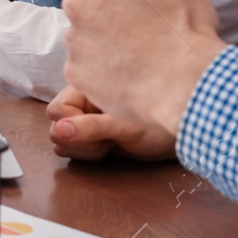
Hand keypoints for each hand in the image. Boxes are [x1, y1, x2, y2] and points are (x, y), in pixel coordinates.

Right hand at [46, 85, 175, 160]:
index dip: (73, 126)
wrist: (182, 129)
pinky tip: (110, 146)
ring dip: (85, 148)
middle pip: (55, 126)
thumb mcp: (126, 126)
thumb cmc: (160, 122)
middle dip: (80, 140)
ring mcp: (85, 117)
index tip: (100, 132)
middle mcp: (82, 99)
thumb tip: (58, 130)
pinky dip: (88, 154)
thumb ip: (90, 127)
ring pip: (60, 140)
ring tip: (112, 140)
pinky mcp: (90, 133)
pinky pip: (71, 148)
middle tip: (109, 138)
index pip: (55, 110)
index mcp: (86, 84)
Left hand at [61, 0, 227, 145]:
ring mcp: (74, 42)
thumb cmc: (184, 22)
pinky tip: (132, 75)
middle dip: (116, 16)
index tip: (155, 7)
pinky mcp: (76, 75)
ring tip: (143, 56)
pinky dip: (104, 72)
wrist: (188, 84)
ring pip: (90, 37)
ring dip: (109, 44)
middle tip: (151, 32)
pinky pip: (87, 69)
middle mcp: (76, 4)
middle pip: (95, 7)